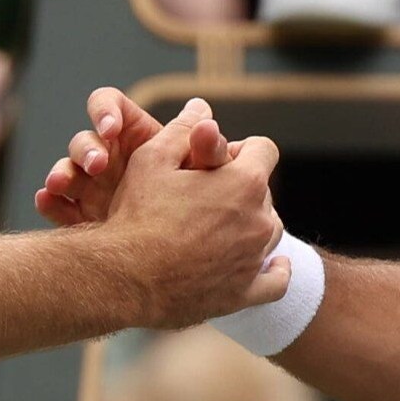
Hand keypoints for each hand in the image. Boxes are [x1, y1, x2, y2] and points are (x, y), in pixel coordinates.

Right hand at [36, 86, 230, 224]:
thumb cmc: (201, 207)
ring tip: (60, 182)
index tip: (111, 128)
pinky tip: (46, 200)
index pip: (110, 108)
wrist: (180, 261)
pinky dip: (51, 202)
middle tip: (98, 165)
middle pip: (85, 141)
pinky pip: (57, 205)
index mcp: (133, 136)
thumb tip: (203, 108)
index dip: (105, 112)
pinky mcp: (81, 218)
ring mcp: (91, 189)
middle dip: (88, 149)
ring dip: (63, 172)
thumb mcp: (203, 175)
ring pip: (67, 170)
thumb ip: (203, 145)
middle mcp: (109, 158)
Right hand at [102, 99, 285, 327]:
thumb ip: (182, 130)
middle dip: (240, 189)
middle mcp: (259, 220)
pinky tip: (267, 264)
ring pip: (269, 232)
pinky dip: (273, 271)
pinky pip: (276, 281)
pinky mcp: (245, 293)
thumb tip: (200, 107)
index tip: (216, 160)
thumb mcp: (153, 160)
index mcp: (244, 182)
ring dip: (250, 225)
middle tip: (204, 196)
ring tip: (217, 228)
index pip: (264, 149)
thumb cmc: (137, 215)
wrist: (123, 278)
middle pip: (264, 192)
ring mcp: (254, 259)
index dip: (240, 150)